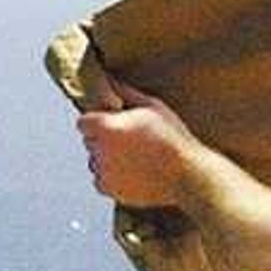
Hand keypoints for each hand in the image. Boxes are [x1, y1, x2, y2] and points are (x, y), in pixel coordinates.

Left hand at [77, 73, 205, 209]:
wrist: (186, 174)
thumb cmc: (172, 137)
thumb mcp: (152, 106)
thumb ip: (125, 92)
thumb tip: (110, 80)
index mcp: (107, 128)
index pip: (83, 122)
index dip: (97, 121)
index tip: (112, 124)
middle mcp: (100, 151)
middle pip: (89, 142)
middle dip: (103, 139)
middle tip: (130, 140)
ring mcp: (104, 173)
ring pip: (95, 162)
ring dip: (107, 159)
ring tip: (136, 158)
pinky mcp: (111, 191)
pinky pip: (102, 181)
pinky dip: (113, 178)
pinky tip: (135, 172)